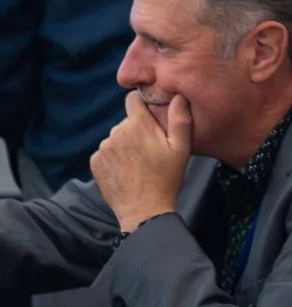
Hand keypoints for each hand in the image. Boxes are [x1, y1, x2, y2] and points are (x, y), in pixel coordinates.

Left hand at [91, 91, 192, 233]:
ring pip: (117, 137)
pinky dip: (115, 157)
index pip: (133, 99)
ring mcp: (103, 148)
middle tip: (152, 149)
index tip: (152, 115)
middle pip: (127, 121)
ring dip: (126, 144)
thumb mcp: (181, 149)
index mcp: (138, 125)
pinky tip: (127, 170)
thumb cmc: (166, 178)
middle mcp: (116, 132)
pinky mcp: (94, 162)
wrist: (143, 210)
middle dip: (138, 129)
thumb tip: (178, 95)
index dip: (143, 103)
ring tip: (139, 163)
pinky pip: (106, 152)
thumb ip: (180, 119)